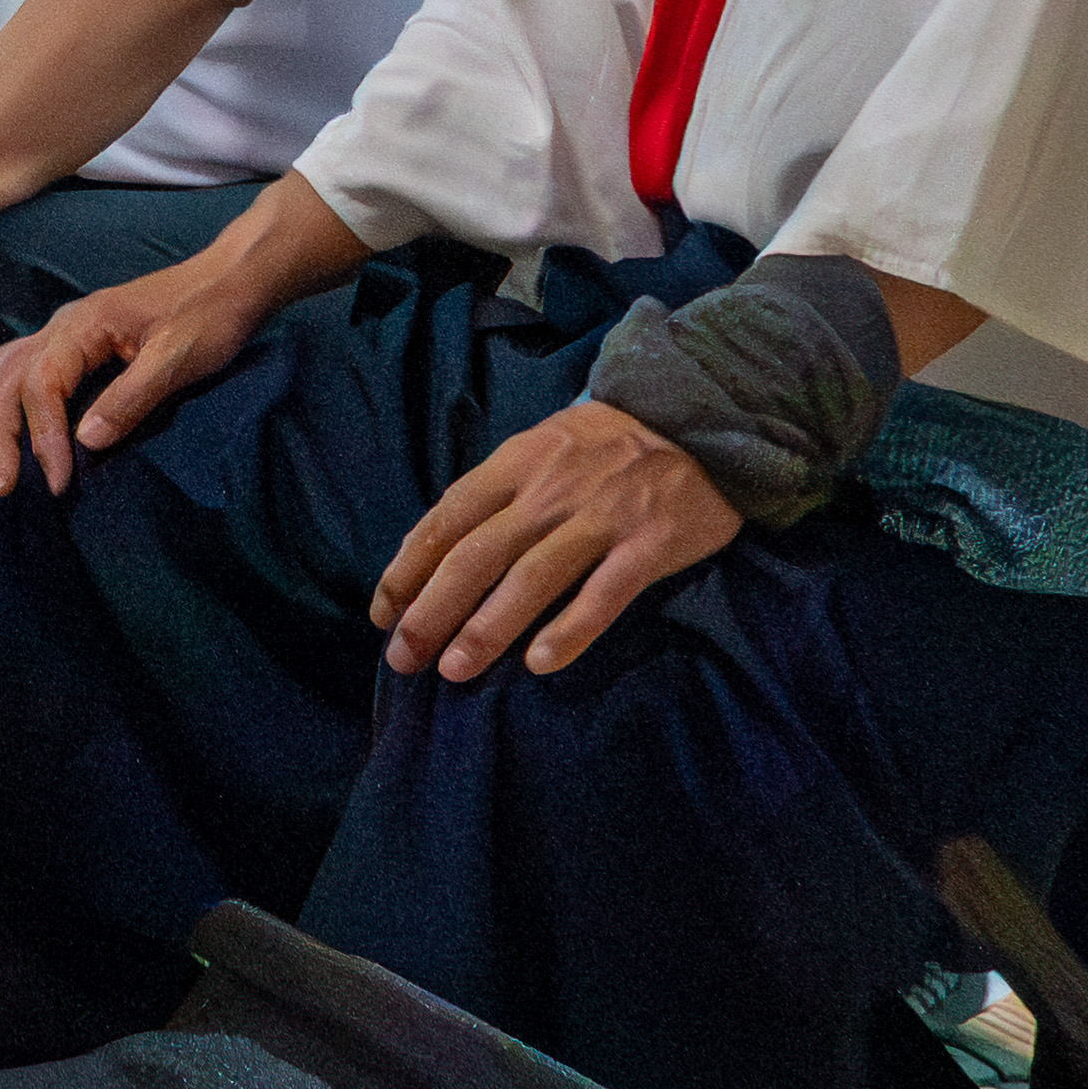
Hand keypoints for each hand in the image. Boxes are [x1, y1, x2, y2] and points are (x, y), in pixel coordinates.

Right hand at [0, 251, 278, 495]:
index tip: (57, 482)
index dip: (43, 437)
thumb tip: (84, 441)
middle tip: (2, 486)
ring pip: (2, 370)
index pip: (43, 384)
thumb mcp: (178, 359)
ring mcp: (64, 332)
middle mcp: (62, 326)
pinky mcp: (73, 343)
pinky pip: (16, 368)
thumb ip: (131, 397)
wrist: (228, 281)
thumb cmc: (208, 317)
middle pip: (9, 378)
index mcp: (84, 326)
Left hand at [371, 397, 740, 680]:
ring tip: (454, 669)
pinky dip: (571, 630)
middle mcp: (551, 489)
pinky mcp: (650, 544)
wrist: (703, 419)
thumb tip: (438, 548)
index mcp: (518, 463)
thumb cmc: (609, 445)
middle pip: (478, 554)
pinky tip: (539, 664)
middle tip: (404, 658)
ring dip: (487, 627)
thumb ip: (498, 492)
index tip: (383, 614)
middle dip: (432, 610)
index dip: (409, 568)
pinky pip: (604, 594)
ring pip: (532, 577)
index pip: (448, 518)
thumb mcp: (543, 446)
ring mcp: (601, 517)